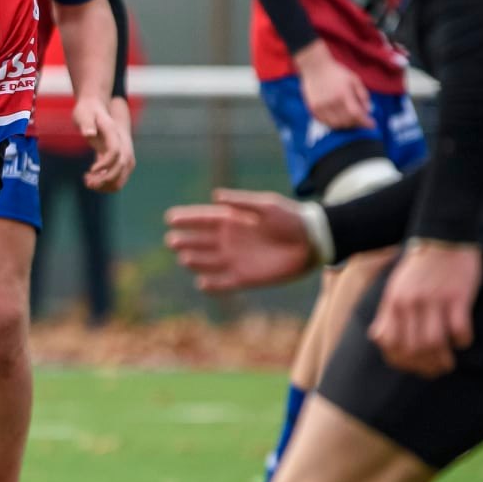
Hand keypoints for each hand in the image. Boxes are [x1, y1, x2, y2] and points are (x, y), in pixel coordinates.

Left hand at [73, 95, 127, 192]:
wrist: (97, 107)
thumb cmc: (88, 110)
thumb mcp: (83, 113)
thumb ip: (86, 122)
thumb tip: (89, 134)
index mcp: (114, 133)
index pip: (115, 152)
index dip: (105, 164)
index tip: (91, 170)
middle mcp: (123, 145)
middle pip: (122, 168)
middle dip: (105, 179)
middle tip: (87, 182)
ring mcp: (123, 153)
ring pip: (121, 177)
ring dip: (105, 184)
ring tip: (87, 181)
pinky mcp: (118, 160)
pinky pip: (116, 177)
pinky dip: (105, 182)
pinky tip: (89, 179)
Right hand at [164, 188, 319, 291]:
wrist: (312, 243)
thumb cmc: (290, 219)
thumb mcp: (267, 205)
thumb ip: (242, 202)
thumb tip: (216, 196)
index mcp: (233, 220)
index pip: (204, 219)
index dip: (187, 218)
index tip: (170, 218)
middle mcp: (230, 240)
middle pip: (200, 241)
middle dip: (186, 240)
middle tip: (172, 241)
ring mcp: (235, 259)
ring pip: (208, 261)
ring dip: (195, 260)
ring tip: (185, 258)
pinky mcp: (245, 278)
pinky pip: (223, 283)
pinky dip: (212, 285)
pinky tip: (201, 283)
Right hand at [296, 42, 374, 130]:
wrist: (315, 67)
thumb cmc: (337, 72)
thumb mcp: (354, 79)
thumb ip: (363, 95)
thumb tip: (368, 111)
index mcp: (343, 94)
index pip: (356, 114)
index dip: (365, 122)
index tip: (372, 124)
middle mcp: (332, 102)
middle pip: (346, 121)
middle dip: (356, 124)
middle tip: (361, 121)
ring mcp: (321, 106)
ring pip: (336, 124)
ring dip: (345, 125)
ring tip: (350, 121)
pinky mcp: (313, 108)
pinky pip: (325, 122)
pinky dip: (333, 123)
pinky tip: (338, 119)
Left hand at [367, 242, 480, 376]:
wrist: (443, 235)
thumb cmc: (420, 265)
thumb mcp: (395, 287)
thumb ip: (387, 312)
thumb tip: (378, 339)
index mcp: (393, 301)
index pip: (389, 343)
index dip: (400, 361)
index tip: (412, 366)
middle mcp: (410, 302)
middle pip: (412, 348)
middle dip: (423, 365)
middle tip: (435, 369)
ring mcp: (434, 300)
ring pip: (433, 343)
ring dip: (442, 358)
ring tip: (448, 361)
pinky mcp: (458, 296)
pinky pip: (459, 329)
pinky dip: (461, 340)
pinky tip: (462, 339)